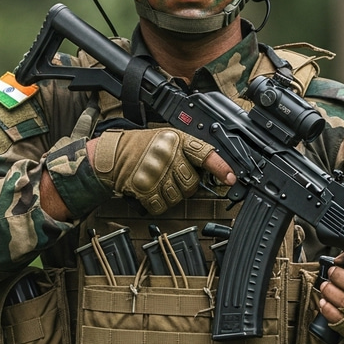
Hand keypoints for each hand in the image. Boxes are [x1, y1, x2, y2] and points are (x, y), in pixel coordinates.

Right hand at [88, 127, 234, 214]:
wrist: (113, 154)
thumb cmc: (142, 147)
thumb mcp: (168, 138)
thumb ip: (188, 150)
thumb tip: (213, 169)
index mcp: (177, 140)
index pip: (205, 154)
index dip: (221, 167)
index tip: (231, 178)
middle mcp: (168, 155)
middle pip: (192, 183)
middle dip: (186, 185)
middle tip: (174, 177)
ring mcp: (156, 173)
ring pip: (178, 197)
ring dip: (171, 195)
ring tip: (160, 182)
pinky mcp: (144, 189)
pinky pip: (162, 206)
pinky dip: (158, 203)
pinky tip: (152, 192)